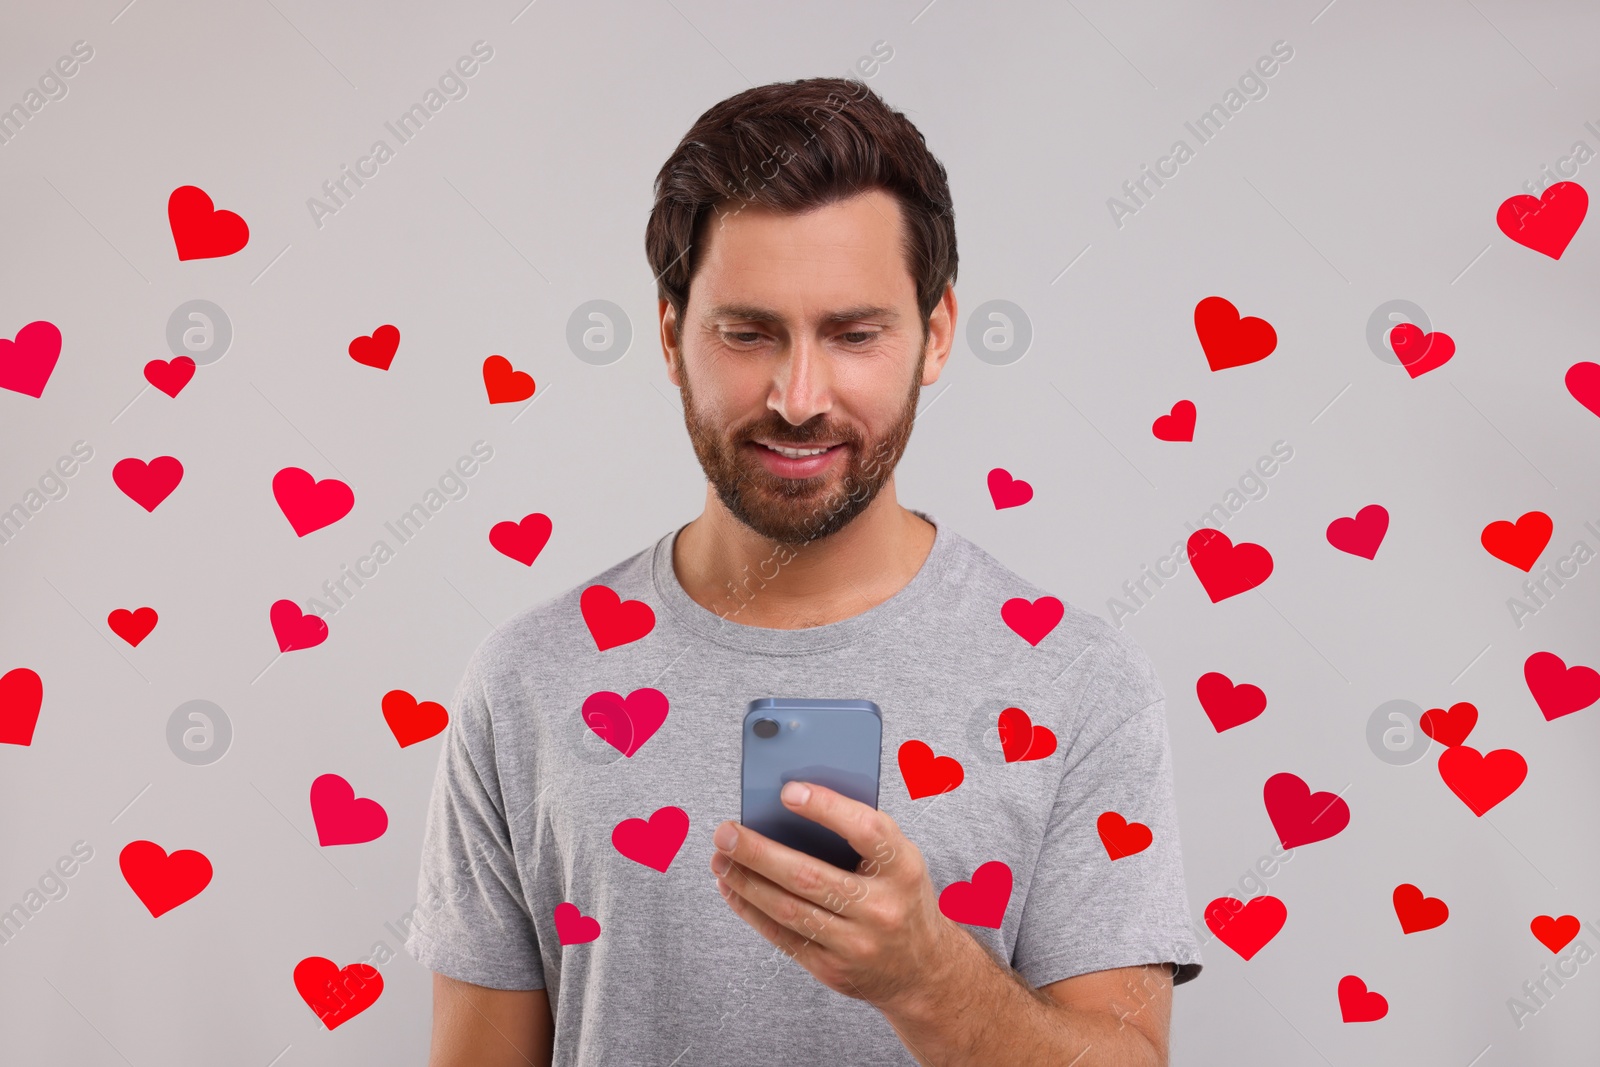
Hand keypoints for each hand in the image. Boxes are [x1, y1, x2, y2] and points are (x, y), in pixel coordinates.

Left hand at [709, 780, 956, 1011]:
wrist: (924, 970)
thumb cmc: (901, 897)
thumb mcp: (899, 859)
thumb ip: (859, 832)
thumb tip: (791, 802)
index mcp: (902, 868)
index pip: (866, 830)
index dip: (826, 808)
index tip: (787, 790)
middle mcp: (882, 909)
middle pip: (810, 876)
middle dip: (759, 852)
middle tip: (726, 831)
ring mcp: (856, 944)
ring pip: (788, 909)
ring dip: (746, 881)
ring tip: (721, 858)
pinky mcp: (832, 970)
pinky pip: (782, 937)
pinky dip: (751, 910)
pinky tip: (732, 888)